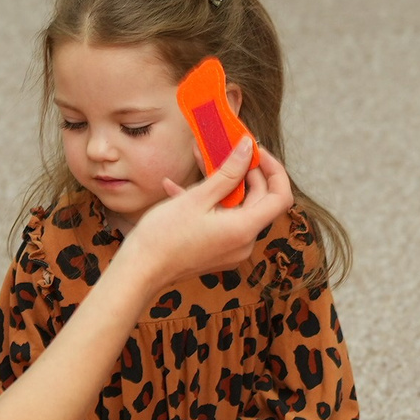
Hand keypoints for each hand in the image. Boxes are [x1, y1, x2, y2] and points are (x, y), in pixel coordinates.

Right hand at [116, 140, 293, 290]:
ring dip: (222, 182)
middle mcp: (243, 242)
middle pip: (258, 200)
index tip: (256, 151)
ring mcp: (230, 248)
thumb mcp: (197, 198)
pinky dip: (208, 202)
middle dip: (243, 171)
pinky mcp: (216, 249)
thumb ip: (228, 172)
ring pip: (237, 207)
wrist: (139, 272)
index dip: (273, 170)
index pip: (280, 197)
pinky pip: (222, 219)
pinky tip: (178, 187)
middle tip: (226, 148)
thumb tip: (247, 149)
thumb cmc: (163, 237)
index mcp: (244, 229)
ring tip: (200, 157)